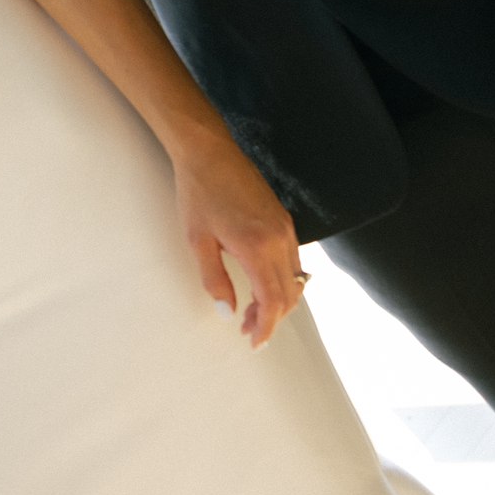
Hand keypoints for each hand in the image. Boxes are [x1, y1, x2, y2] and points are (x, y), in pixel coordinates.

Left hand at [172, 137, 304, 347]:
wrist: (209, 151)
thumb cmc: (198, 194)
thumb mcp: (198, 241)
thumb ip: (214, 280)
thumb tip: (227, 313)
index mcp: (257, 247)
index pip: (273, 301)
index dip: (267, 327)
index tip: (254, 343)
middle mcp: (279, 239)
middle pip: (290, 294)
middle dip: (273, 318)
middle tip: (248, 329)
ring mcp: (286, 227)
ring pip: (296, 279)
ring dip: (279, 300)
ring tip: (252, 310)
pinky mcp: (284, 219)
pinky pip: (294, 260)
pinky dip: (283, 280)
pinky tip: (262, 283)